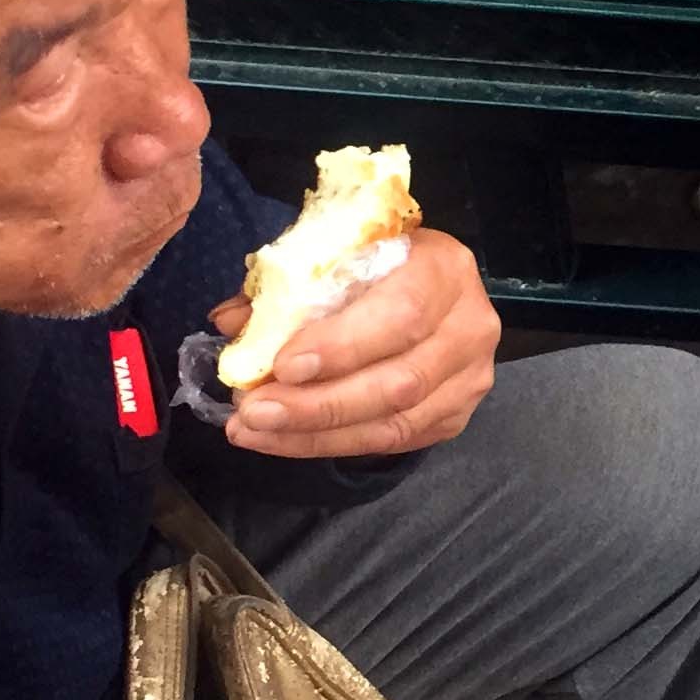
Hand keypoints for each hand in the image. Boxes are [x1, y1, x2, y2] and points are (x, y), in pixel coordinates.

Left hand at [216, 228, 499, 459]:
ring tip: (255, 431)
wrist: (432, 286)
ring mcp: (469, 378)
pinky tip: (287, 440)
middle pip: (399, 381)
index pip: (401, 314)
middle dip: (318, 404)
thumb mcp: (335, 255)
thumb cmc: (376, 263)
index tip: (283, 365)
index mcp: (443, 268)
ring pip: (395, 422)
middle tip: (253, 412)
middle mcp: (469, 325)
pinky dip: (335, 444)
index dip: (343, 346)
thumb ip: (289, 287)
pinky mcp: (455, 416)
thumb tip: (231, 324)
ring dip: (317, 434)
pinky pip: (394, 442)